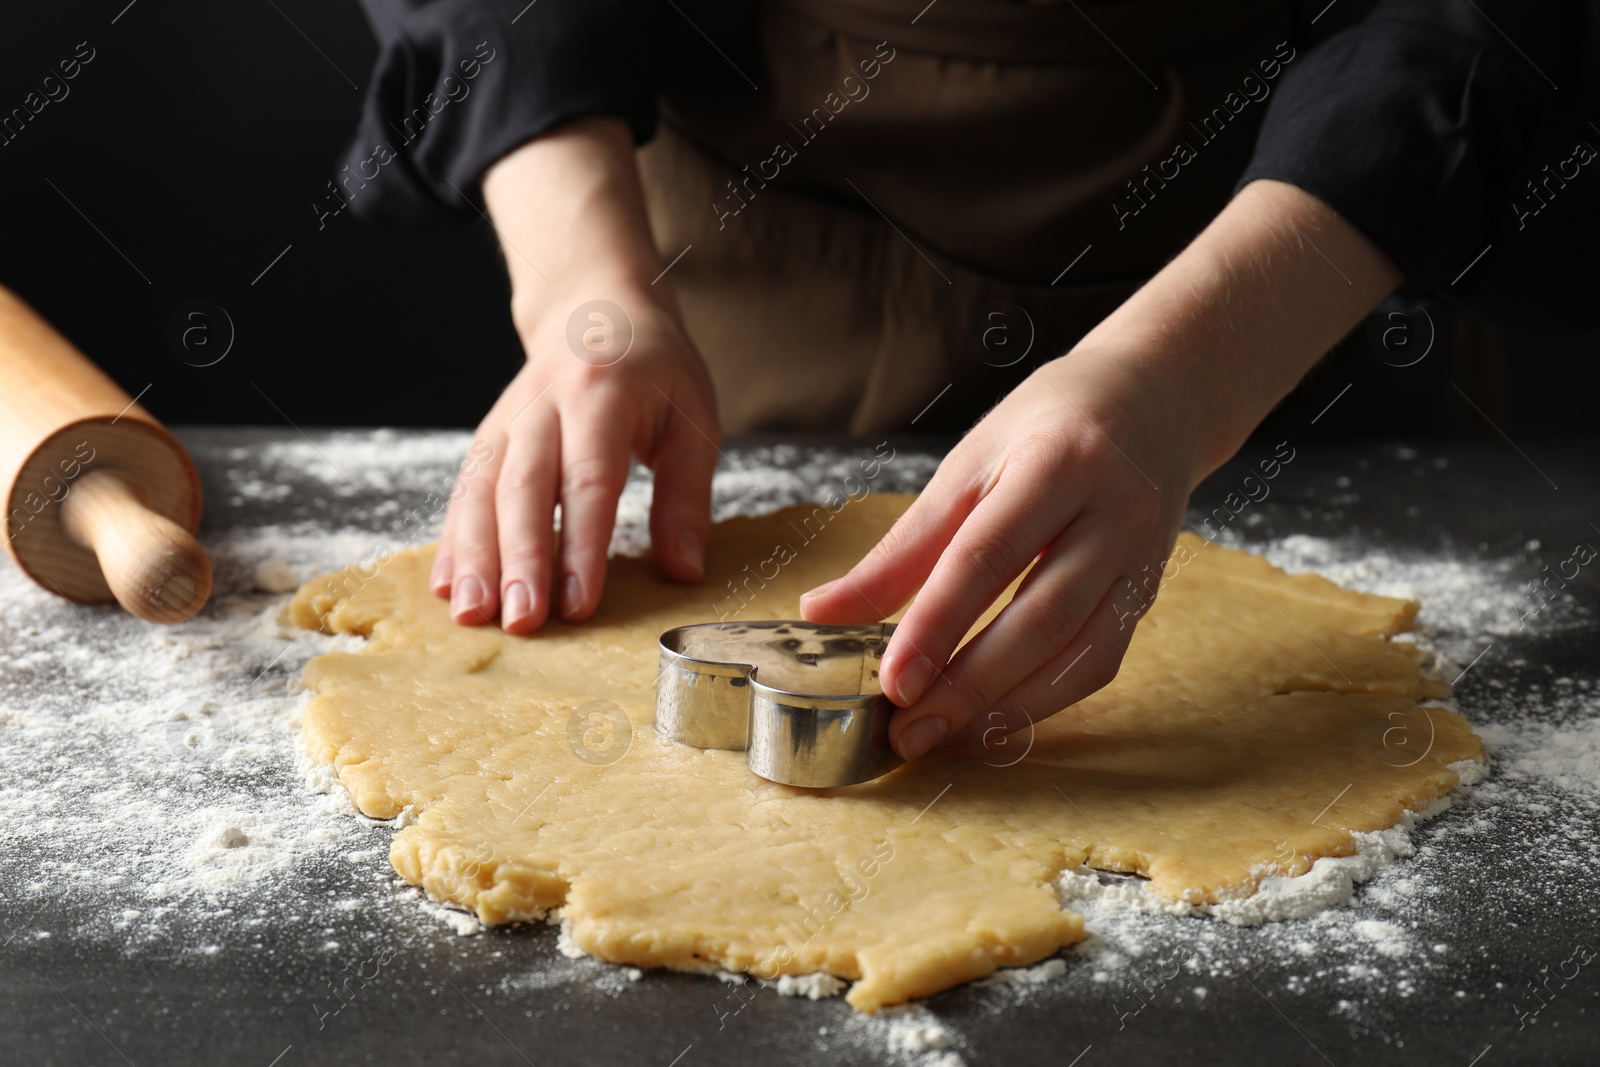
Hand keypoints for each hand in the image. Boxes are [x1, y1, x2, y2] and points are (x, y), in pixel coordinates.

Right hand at [432, 280, 718, 631]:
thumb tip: (683, 570)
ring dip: (475, 557)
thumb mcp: (694, 421)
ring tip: (473, 615)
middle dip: (520, 560)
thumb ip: (688, 496)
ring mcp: (509, 419)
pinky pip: (464, 489)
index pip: (590, 480)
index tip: (579, 603)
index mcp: (602, 396)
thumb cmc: (656, 371)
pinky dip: (453, 539)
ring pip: (482, 490)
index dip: (582, 546)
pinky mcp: (489, 435)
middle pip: (525, 489)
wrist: (597, 306)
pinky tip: (447, 585)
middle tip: (522, 621)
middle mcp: (545, 405)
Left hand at [802, 179, 1402, 759]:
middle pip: (1041, 618)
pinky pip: (1100, 662)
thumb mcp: (968, 464)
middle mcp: (1114, 512)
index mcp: (1058, 463)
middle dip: (970, 686)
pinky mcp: (1149, 593)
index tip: (892, 682)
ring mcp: (1142, 558)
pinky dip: (1044, 700)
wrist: (1155, 400)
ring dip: (1008, 708)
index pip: (988, 556)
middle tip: (908, 732)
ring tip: (942, 738)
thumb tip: (820, 612)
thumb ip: (902, 547)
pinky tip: (992, 720)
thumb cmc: (1047, 425)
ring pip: (1080, 653)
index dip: (937, 625)